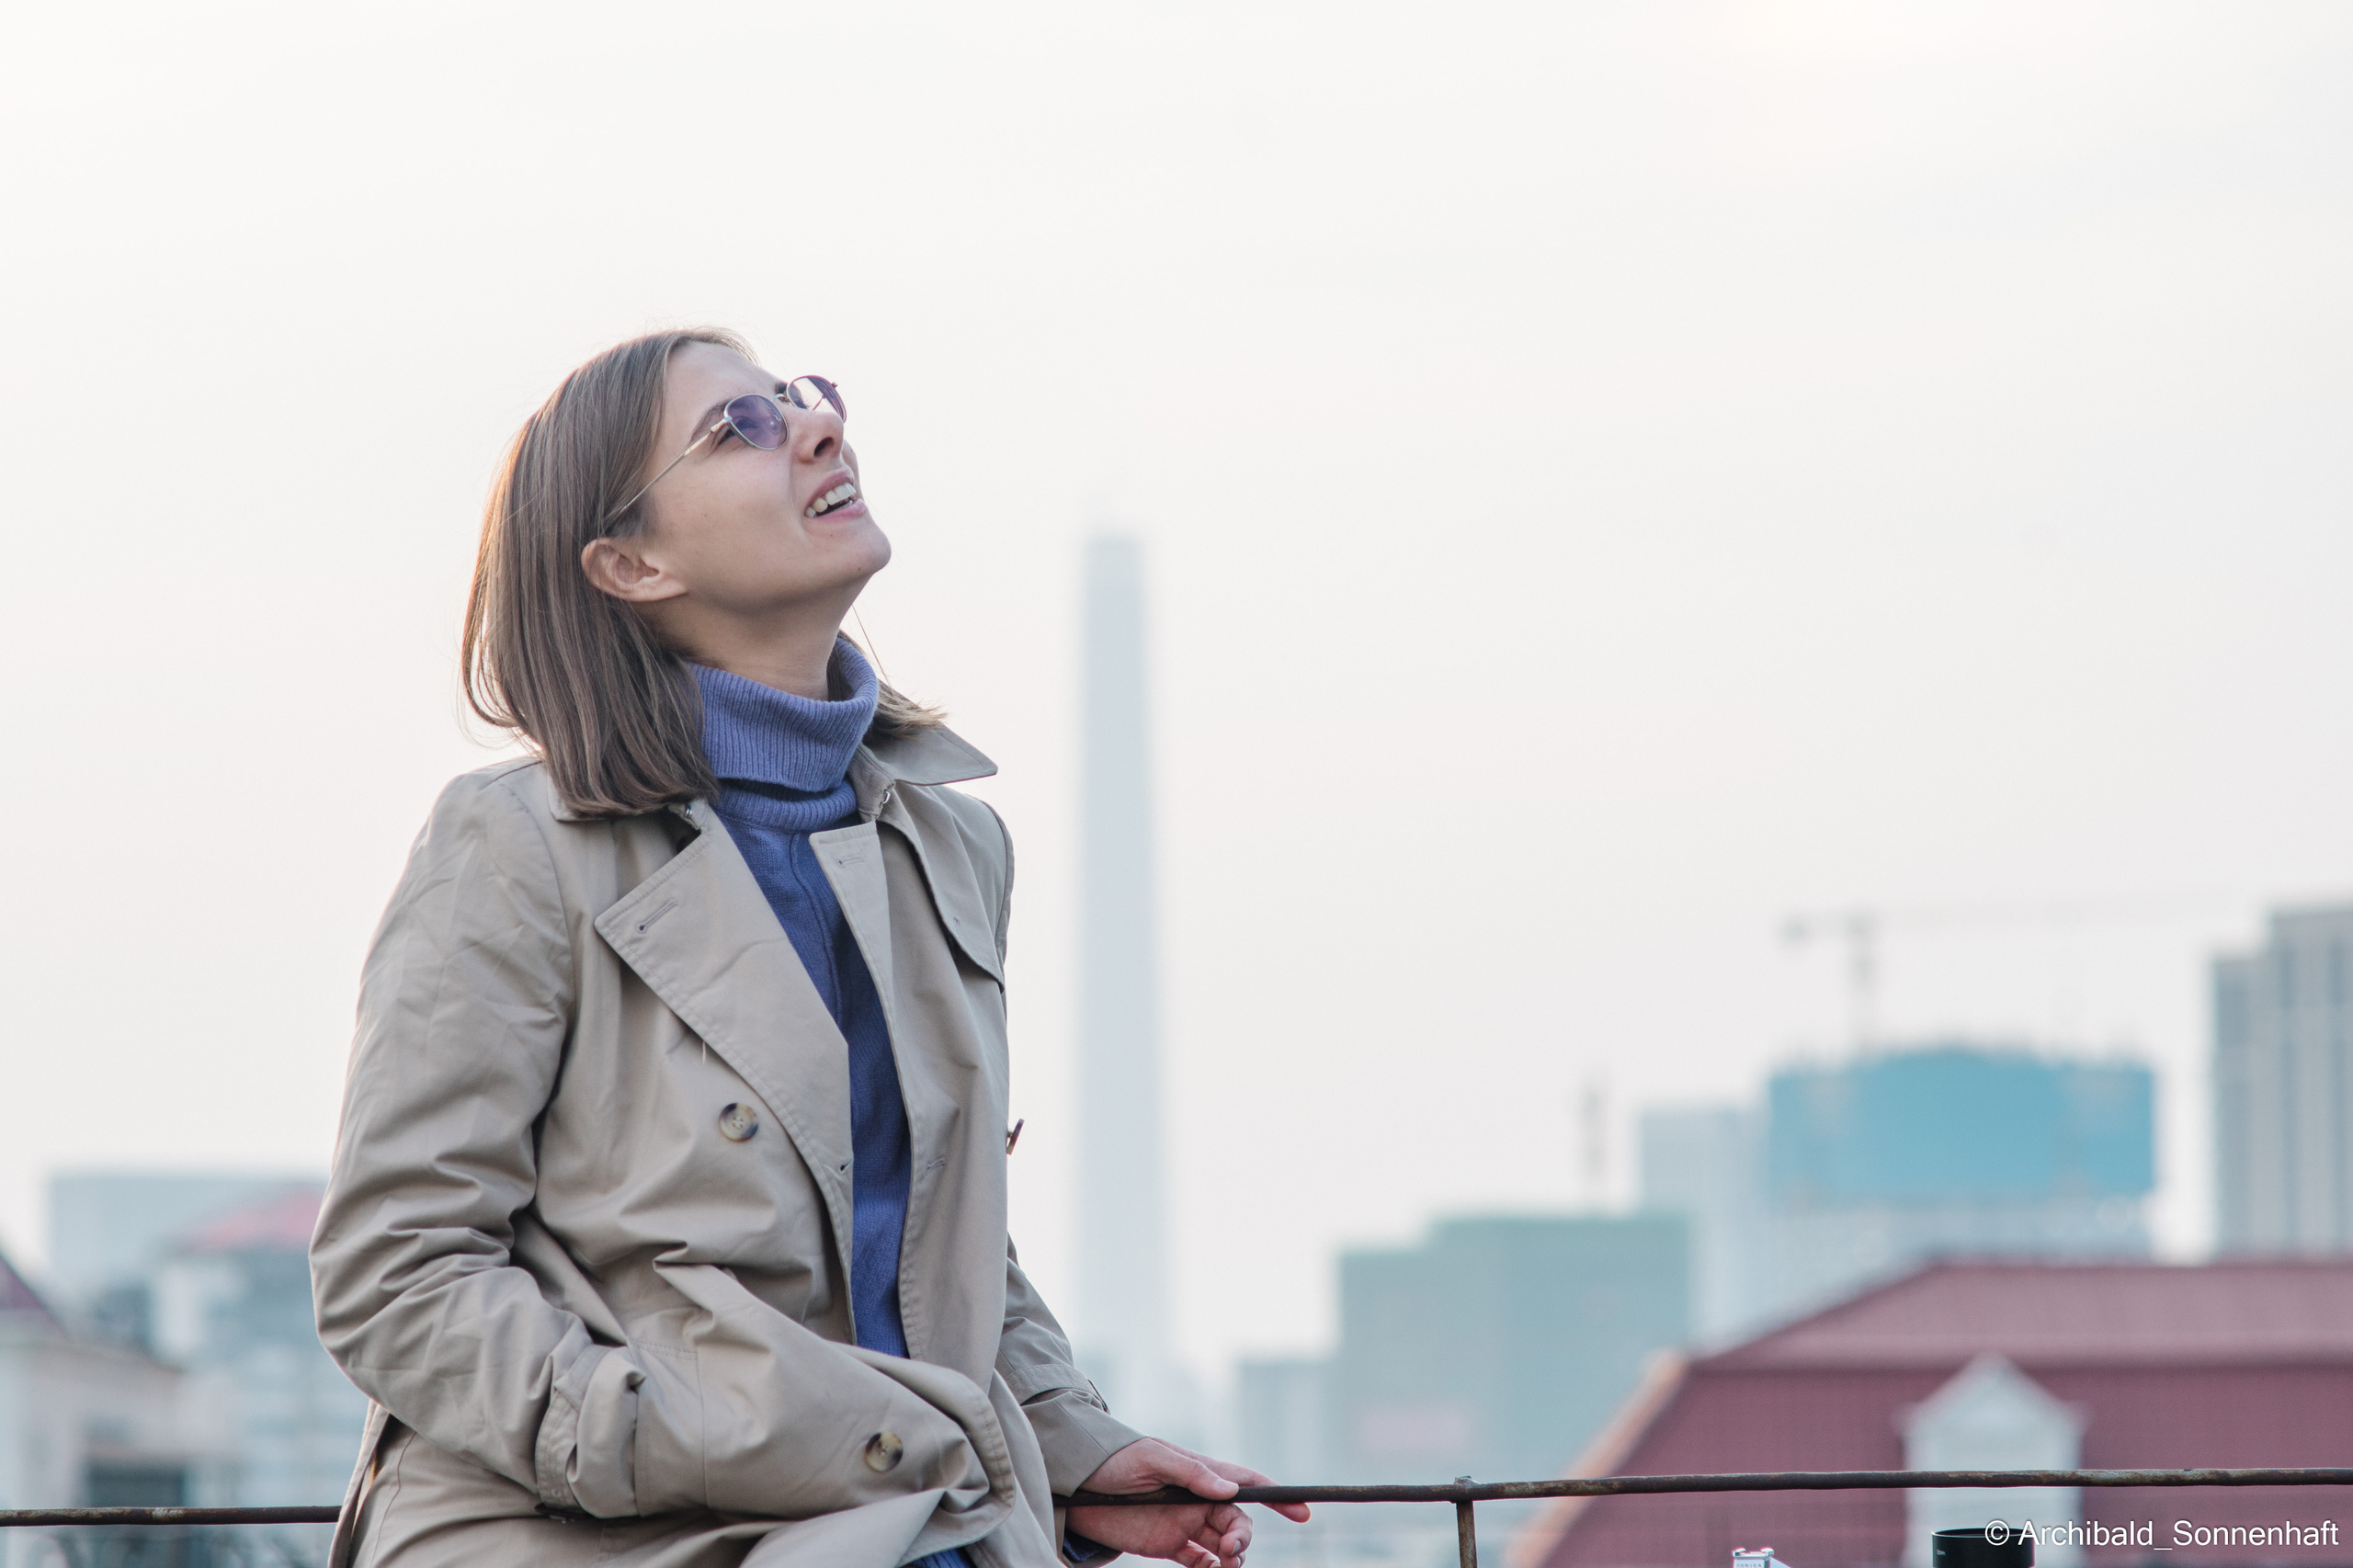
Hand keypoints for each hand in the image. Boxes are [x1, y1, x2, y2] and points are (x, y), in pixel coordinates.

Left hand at [1067, 1438, 1309, 1567]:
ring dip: (1230, 1559)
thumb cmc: (1117, 1460)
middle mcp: (1198, 1499)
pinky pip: (1199, 1562)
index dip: (1276, 1496)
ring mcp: (1184, 1523)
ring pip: (1223, 1546)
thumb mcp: (1152, 1459)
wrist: (1077, 1484)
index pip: (1247, 1483)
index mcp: (1200, 1473)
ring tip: (1221, 1567)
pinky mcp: (1168, 1544)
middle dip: (1244, 1538)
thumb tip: (1230, 1490)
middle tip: (1230, 1552)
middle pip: (1238, 1522)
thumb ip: (1191, 1473)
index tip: (1302, 1512)